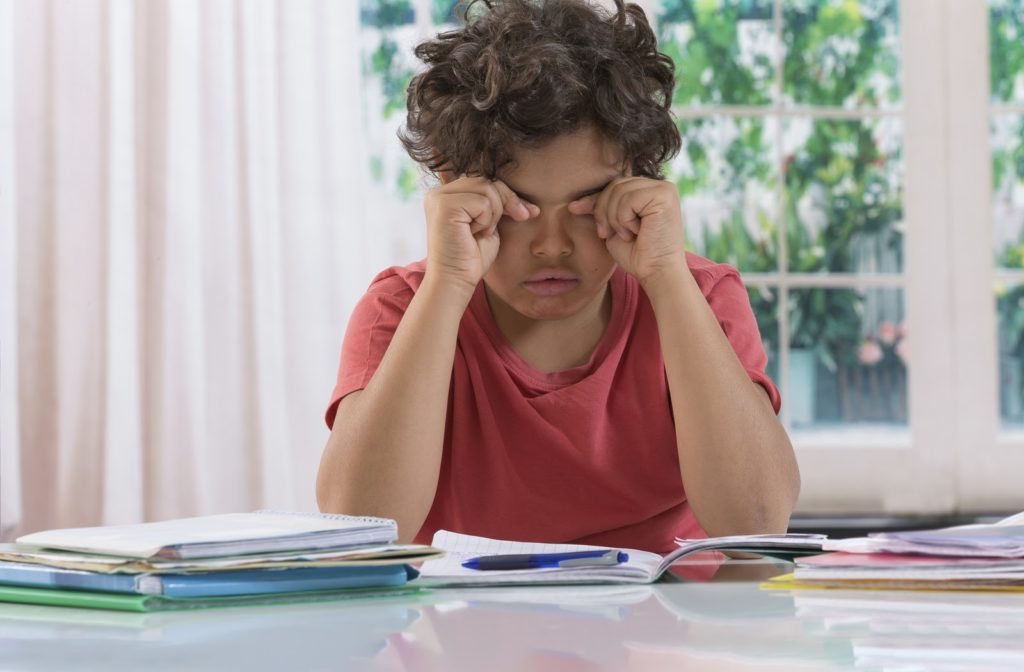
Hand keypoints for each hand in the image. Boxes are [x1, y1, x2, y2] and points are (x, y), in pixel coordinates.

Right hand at [423, 176, 537, 293]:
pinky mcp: (444, 206)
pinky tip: (474, 234)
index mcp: (446, 195)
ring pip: (487, 188)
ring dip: (495, 213)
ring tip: (482, 232)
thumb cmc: (472, 258)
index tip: (529, 212)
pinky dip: (487, 220)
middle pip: (486, 180)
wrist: (457, 281)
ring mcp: (439, 198)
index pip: (483, 181)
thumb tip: (525, 196)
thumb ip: (496, 203)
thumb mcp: (489, 224)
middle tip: (521, 218)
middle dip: (508, 200)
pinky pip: (483, 201)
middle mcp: (438, 193)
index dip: (507, 195)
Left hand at [567, 177, 687, 287]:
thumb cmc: (636, 255)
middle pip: (615, 185)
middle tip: (608, 233)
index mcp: (649, 191)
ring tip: (627, 235)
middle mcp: (660, 185)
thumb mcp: (612, 227)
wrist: (655, 273)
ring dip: (615, 218)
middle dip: (603, 211)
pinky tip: (636, 232)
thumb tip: (572, 203)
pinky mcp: (665, 195)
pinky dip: (625, 220)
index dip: (594, 199)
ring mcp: (664, 189)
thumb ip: (602, 209)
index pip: (614, 185)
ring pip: (619, 191)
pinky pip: (628, 199)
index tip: (574, 209)